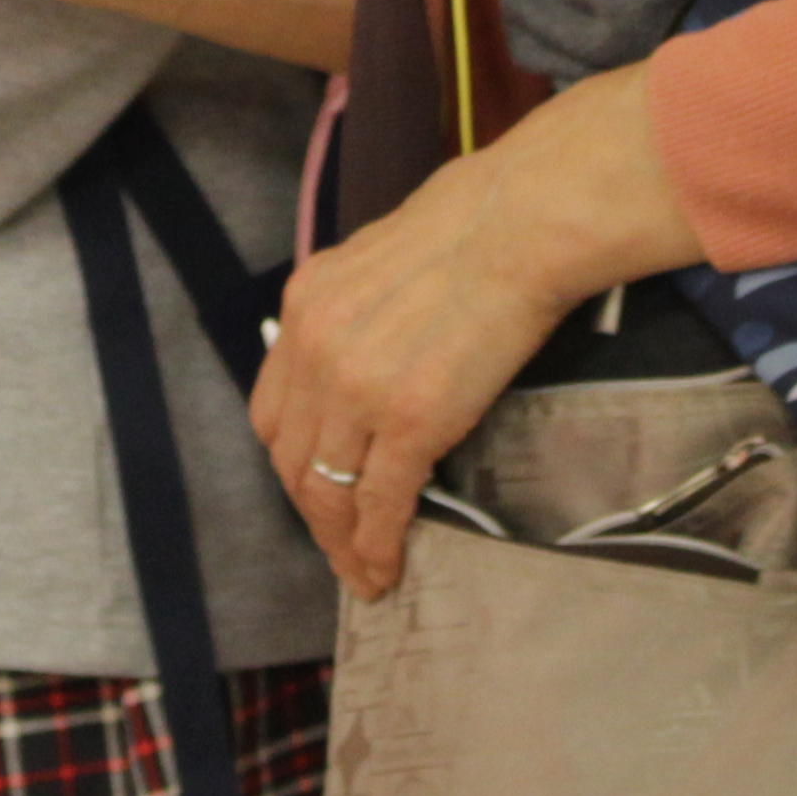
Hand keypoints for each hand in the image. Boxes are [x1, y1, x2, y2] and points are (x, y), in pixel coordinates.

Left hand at [255, 66, 697, 597]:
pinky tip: (385, 569)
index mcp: (306, 304)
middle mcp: (314, 347)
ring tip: (362, 572)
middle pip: (290, 457)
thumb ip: (361, 311)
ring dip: (339, 543)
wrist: (522, 223)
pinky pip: (377, 503)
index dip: (293, 462)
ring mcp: (355, 387)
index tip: (317, 491)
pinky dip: (375, 546)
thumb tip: (377, 348)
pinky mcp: (406, 420)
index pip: (274, 410)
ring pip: (324, 490)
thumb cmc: (479, 226)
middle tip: (339, 547)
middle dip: (312, 512)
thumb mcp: (384, 259)